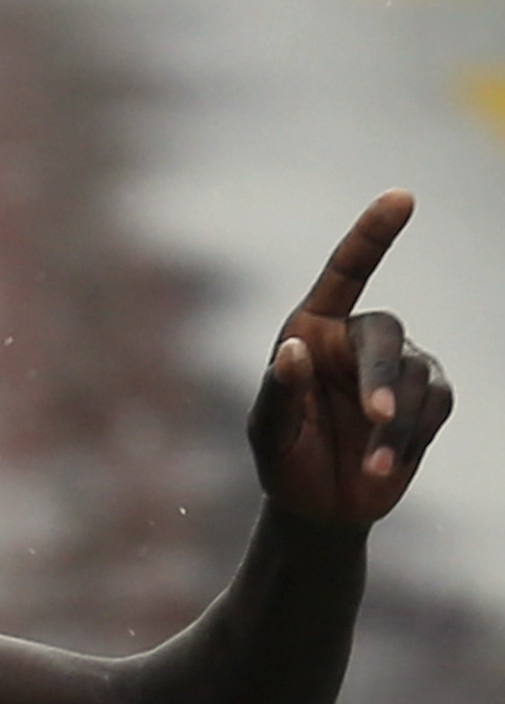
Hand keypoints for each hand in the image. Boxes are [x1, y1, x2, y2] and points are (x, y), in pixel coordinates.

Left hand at [246, 191, 453, 528]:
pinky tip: (384, 466)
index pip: (346, 273)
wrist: (319, 506)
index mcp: (312, 329)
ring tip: (369, 470)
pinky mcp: (430, 396)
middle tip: (376, 420)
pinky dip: (410, 439)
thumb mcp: (268, 433)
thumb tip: (293, 348)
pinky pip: (435, 405)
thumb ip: (277, 392)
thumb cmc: (284, 460)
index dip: (372, 235)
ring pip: (416, 379)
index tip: (402, 197)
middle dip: (382, 381)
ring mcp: (401, 364)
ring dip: (393, 429)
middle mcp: (358, 338)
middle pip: (385, 336)